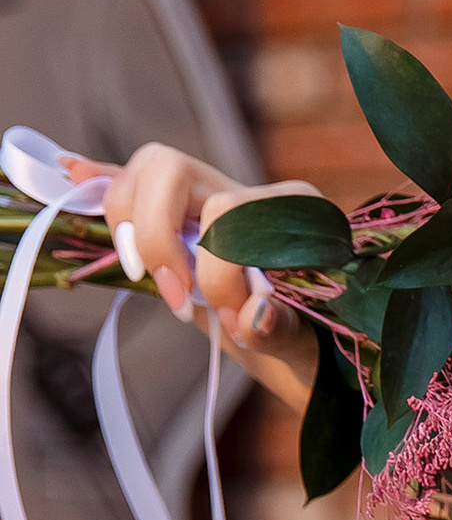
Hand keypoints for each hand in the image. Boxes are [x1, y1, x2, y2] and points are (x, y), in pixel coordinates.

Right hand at [85, 144, 318, 405]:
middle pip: (169, 167)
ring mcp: (214, 193)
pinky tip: (72, 172)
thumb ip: (281, 329)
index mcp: (295, 206)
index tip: (235, 326)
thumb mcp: (304, 344)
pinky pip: (135, 184)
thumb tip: (255, 316)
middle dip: (156, 237)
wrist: (311, 352)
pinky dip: (103, 181)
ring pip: (147, 169)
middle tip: (176, 298)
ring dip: (130, 224)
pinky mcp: (183, 215)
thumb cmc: (310, 347)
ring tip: (153, 279)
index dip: (220, 274)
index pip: (228, 213)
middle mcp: (250, 188)